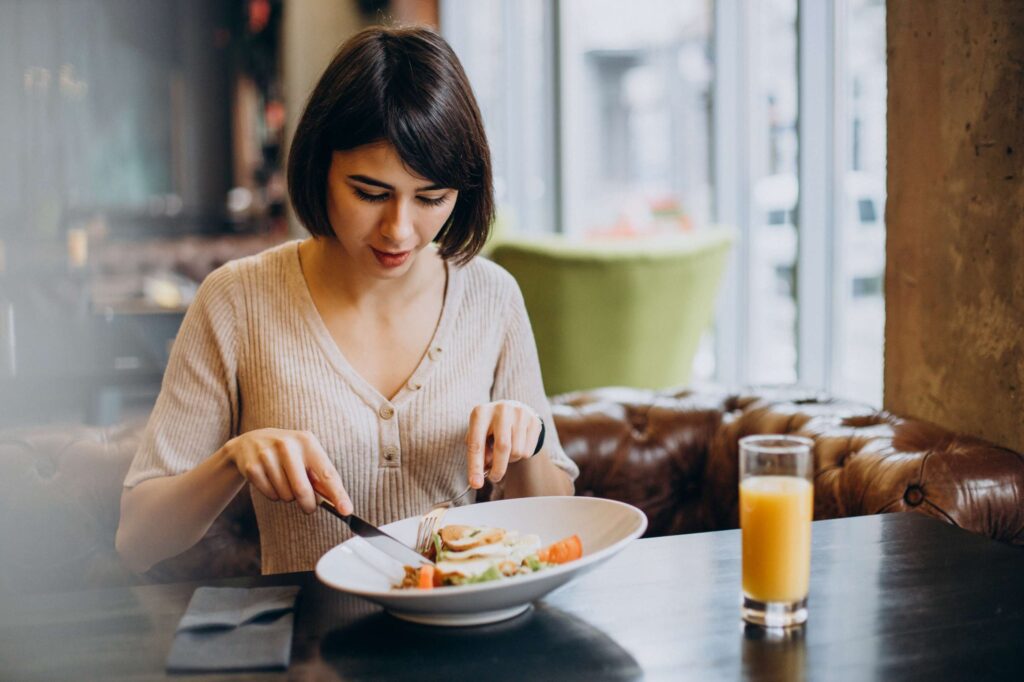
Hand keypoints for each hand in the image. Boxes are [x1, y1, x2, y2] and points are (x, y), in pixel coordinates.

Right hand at [221, 428, 351, 514]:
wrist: (251, 443)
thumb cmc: (287, 453)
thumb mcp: (306, 456)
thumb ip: (321, 477)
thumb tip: (338, 501)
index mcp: (307, 441)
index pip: (327, 473)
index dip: (338, 494)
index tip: (346, 511)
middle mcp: (287, 445)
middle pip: (302, 490)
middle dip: (308, 505)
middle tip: (308, 507)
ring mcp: (267, 455)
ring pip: (286, 495)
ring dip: (288, 497)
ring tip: (284, 481)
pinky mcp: (252, 467)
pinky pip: (270, 495)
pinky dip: (274, 495)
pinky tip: (271, 480)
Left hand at [465, 400, 542, 488]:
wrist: (512, 409)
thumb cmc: (490, 427)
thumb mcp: (478, 435)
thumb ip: (479, 452)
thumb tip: (485, 469)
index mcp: (481, 413)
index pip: (477, 444)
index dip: (475, 466)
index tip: (476, 484)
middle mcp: (501, 410)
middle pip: (502, 448)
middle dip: (498, 469)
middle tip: (494, 478)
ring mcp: (520, 414)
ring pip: (517, 452)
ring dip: (510, 460)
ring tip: (506, 452)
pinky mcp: (534, 420)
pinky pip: (528, 451)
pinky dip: (520, 456)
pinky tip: (516, 445)